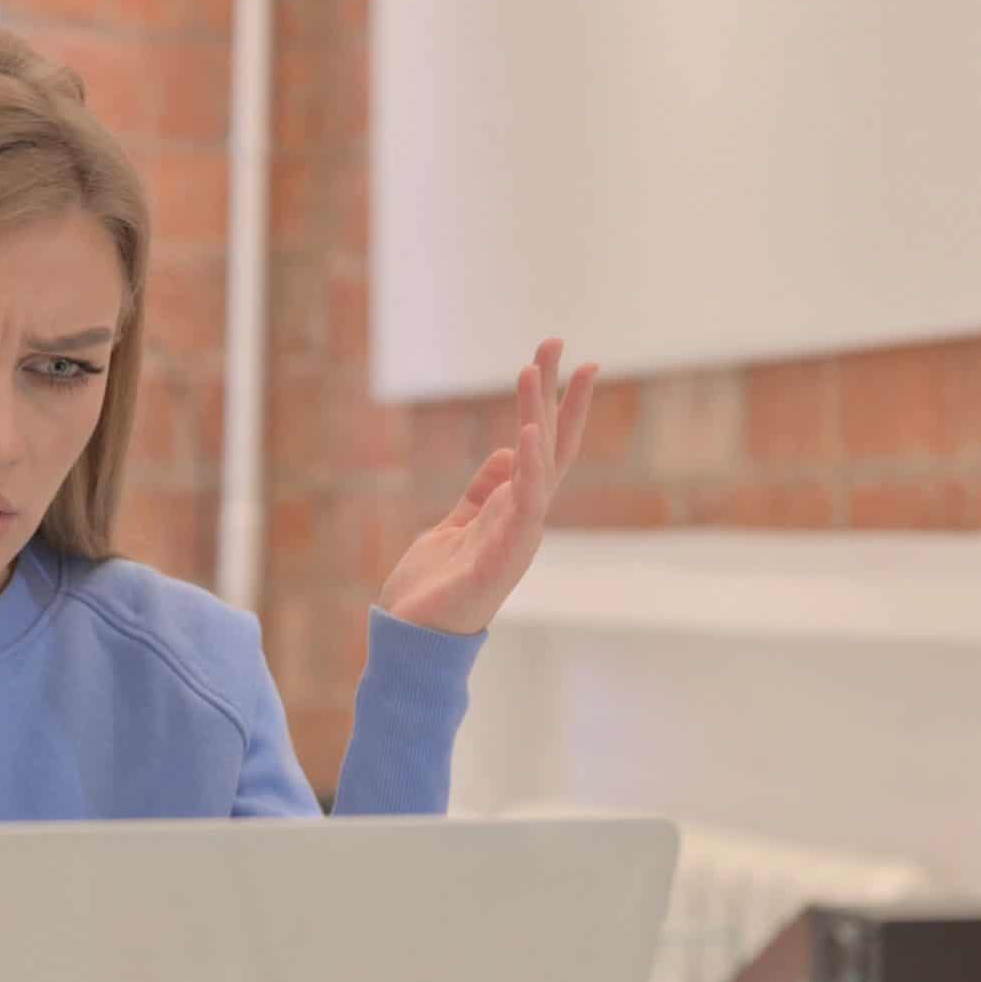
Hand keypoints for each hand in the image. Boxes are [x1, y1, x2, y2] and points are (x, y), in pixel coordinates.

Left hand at [377, 337, 596, 634]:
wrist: (411, 640)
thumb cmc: (434, 588)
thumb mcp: (456, 525)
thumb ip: (483, 491)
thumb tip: (510, 450)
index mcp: (514, 512)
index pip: (547, 449)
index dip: (559, 405)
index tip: (569, 359)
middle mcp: (524, 522)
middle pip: (550, 447)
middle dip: (556, 394)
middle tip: (558, 341)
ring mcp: (516, 540)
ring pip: (538, 469)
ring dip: (537, 417)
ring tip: (534, 372)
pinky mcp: (497, 559)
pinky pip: (520, 509)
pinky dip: (528, 473)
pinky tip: (528, 436)